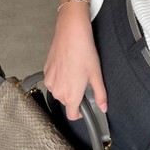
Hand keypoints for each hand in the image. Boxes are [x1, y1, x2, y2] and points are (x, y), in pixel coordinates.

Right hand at [43, 6, 107, 120]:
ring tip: (75, 73)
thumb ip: (100, 94)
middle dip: (74, 96)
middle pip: (66, 102)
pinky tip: (67, 67)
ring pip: (58, 91)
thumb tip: (103, 107)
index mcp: (71, 95)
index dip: (80, 114)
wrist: (71, 34)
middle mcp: (57, 91)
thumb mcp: (96, 75)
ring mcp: (49, 81)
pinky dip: (59, 78)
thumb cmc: (84, 52)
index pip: (72, 115)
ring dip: (66, 87)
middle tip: (83, 83)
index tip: (84, 109)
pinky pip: (52, 81)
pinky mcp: (45, 71)